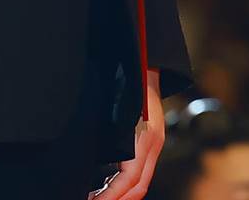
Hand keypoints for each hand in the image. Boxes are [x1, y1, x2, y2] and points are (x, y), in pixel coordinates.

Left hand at [92, 70, 163, 199]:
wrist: (148, 62)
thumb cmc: (131, 79)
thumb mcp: (118, 104)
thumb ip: (109, 129)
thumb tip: (93, 157)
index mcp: (145, 138)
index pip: (130, 178)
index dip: (112, 194)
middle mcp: (153, 144)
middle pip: (139, 186)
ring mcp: (155, 143)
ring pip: (141, 181)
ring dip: (123, 195)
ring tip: (99, 198)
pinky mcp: (152, 141)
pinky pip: (142, 170)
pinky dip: (128, 183)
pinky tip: (111, 184)